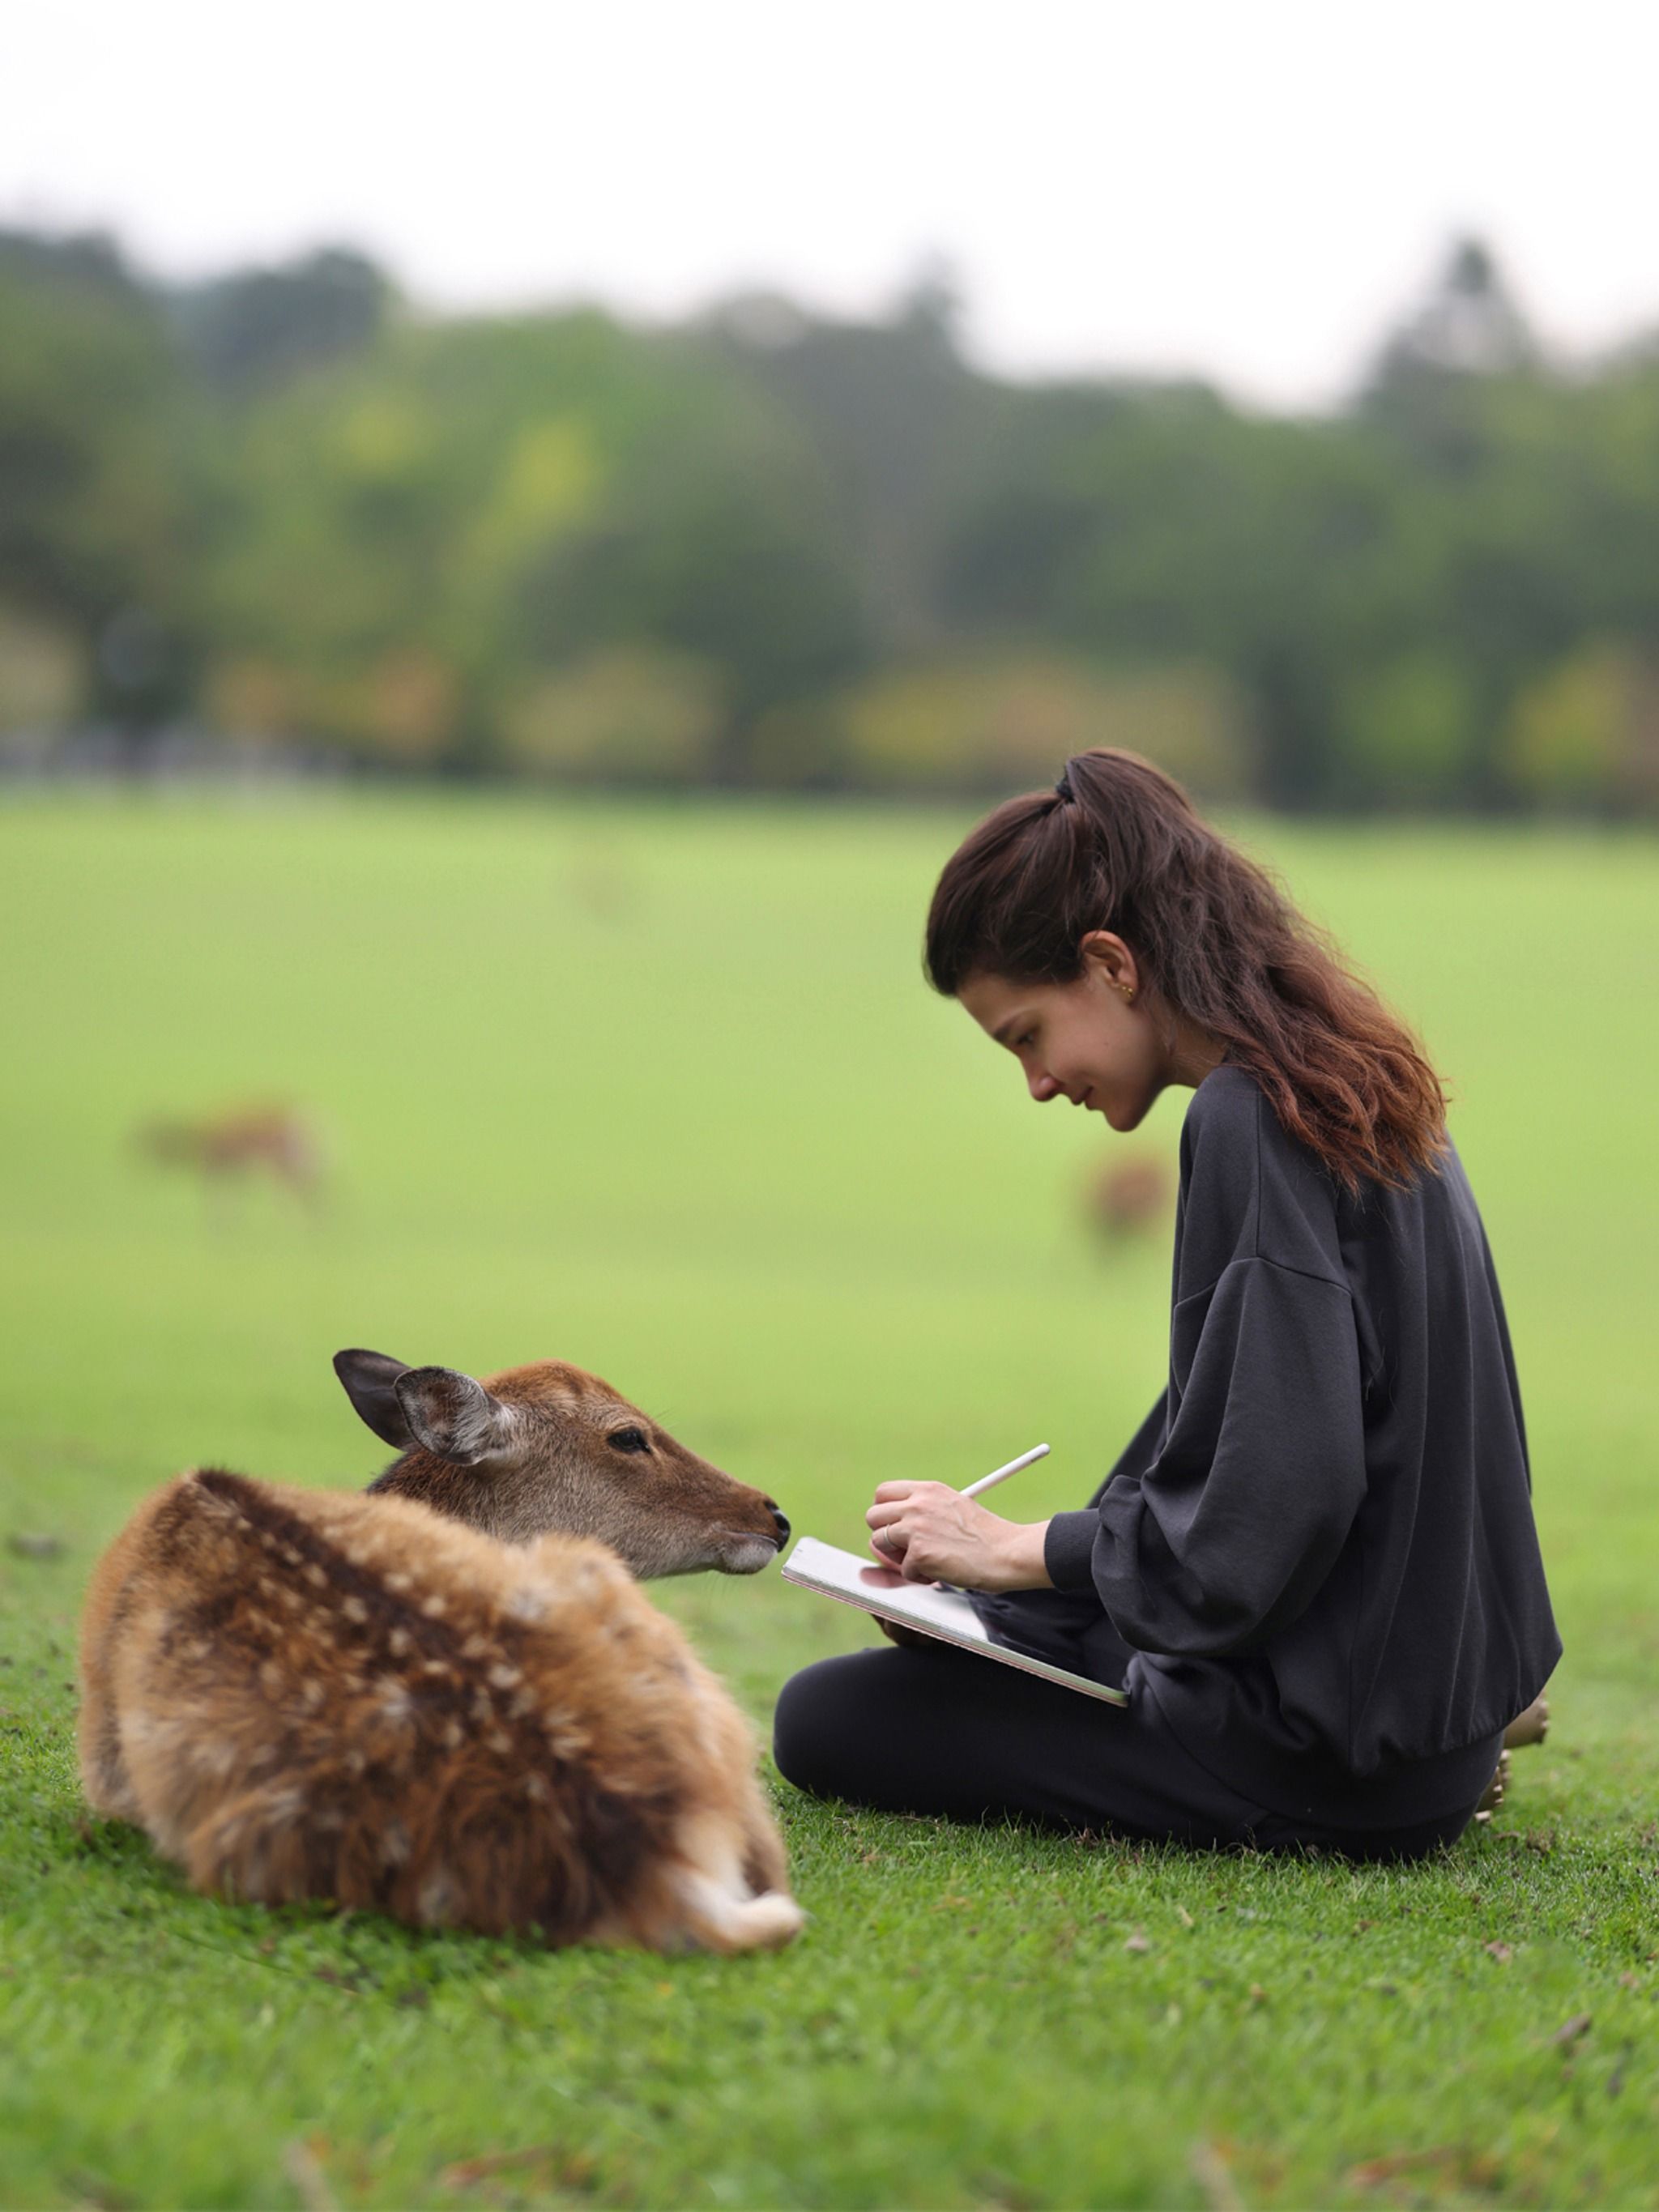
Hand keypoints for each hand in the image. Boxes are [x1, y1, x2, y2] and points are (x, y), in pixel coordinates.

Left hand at [866, 1482, 1052, 1592]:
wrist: (1008, 1553)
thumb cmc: (986, 1536)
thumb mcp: (953, 1508)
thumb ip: (924, 1512)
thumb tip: (891, 1529)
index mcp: (928, 1490)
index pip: (884, 1492)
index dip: (884, 1512)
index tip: (893, 1526)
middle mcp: (918, 1504)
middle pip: (872, 1516)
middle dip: (883, 1535)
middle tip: (905, 1549)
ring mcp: (916, 1528)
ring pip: (879, 1543)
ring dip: (899, 1558)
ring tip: (928, 1561)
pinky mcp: (919, 1553)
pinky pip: (903, 1570)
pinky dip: (921, 1576)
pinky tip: (942, 1571)